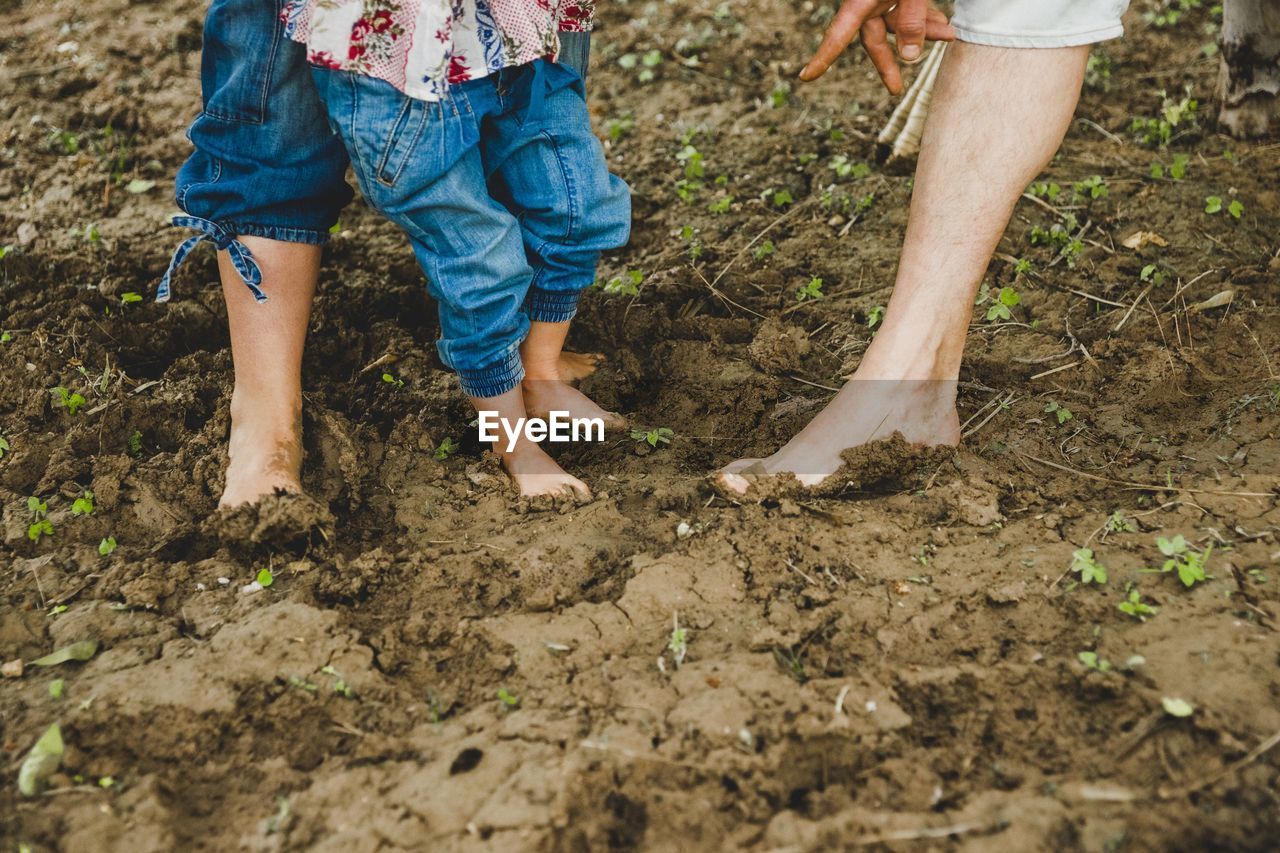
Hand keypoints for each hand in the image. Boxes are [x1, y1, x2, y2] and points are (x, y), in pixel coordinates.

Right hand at [800, 0, 955, 94]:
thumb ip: (913, 20)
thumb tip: (910, 58)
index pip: (838, 35)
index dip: (823, 57)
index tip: (806, 76)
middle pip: (872, 37)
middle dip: (889, 60)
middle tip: (896, 89)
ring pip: (896, 23)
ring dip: (921, 31)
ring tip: (949, 35)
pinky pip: (906, 9)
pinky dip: (924, 17)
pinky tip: (943, 24)